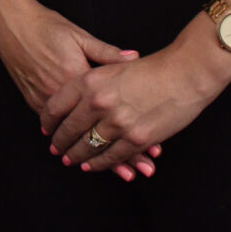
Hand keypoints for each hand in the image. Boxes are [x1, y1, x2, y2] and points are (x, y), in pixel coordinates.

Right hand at [0, 0, 159, 179]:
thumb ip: (106, 52)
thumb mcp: (79, 36)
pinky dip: (75, 144)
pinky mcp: (35, 101)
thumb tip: (134, 58)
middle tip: (139, 172)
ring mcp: (46, 100)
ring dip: (101, 156)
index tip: (151, 150)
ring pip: (78, 137)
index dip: (130, 132)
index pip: (109, 113)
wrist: (10, 25)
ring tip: (121, 173)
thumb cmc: (46, 27)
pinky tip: (87, 157)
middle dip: (120, 156)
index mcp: (77, 78)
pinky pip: (58, 131)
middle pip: (95, 132)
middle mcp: (62, 95)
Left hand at [44, 42, 230, 177]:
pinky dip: (99, 164)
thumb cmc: (151, 68)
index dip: (48, 120)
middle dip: (60, 142)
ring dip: (77, 156)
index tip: (45, 127)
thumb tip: (71, 95)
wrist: (185, 74)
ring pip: (88, 146)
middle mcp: (99, 102)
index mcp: (89, 81)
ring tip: (70, 159)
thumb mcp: (112, 66)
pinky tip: (91, 166)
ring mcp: (118, 123)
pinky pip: (111, 156)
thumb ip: (91, 80)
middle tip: (55, 149)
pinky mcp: (137, 139)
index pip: (57, 105)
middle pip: (69, 129)